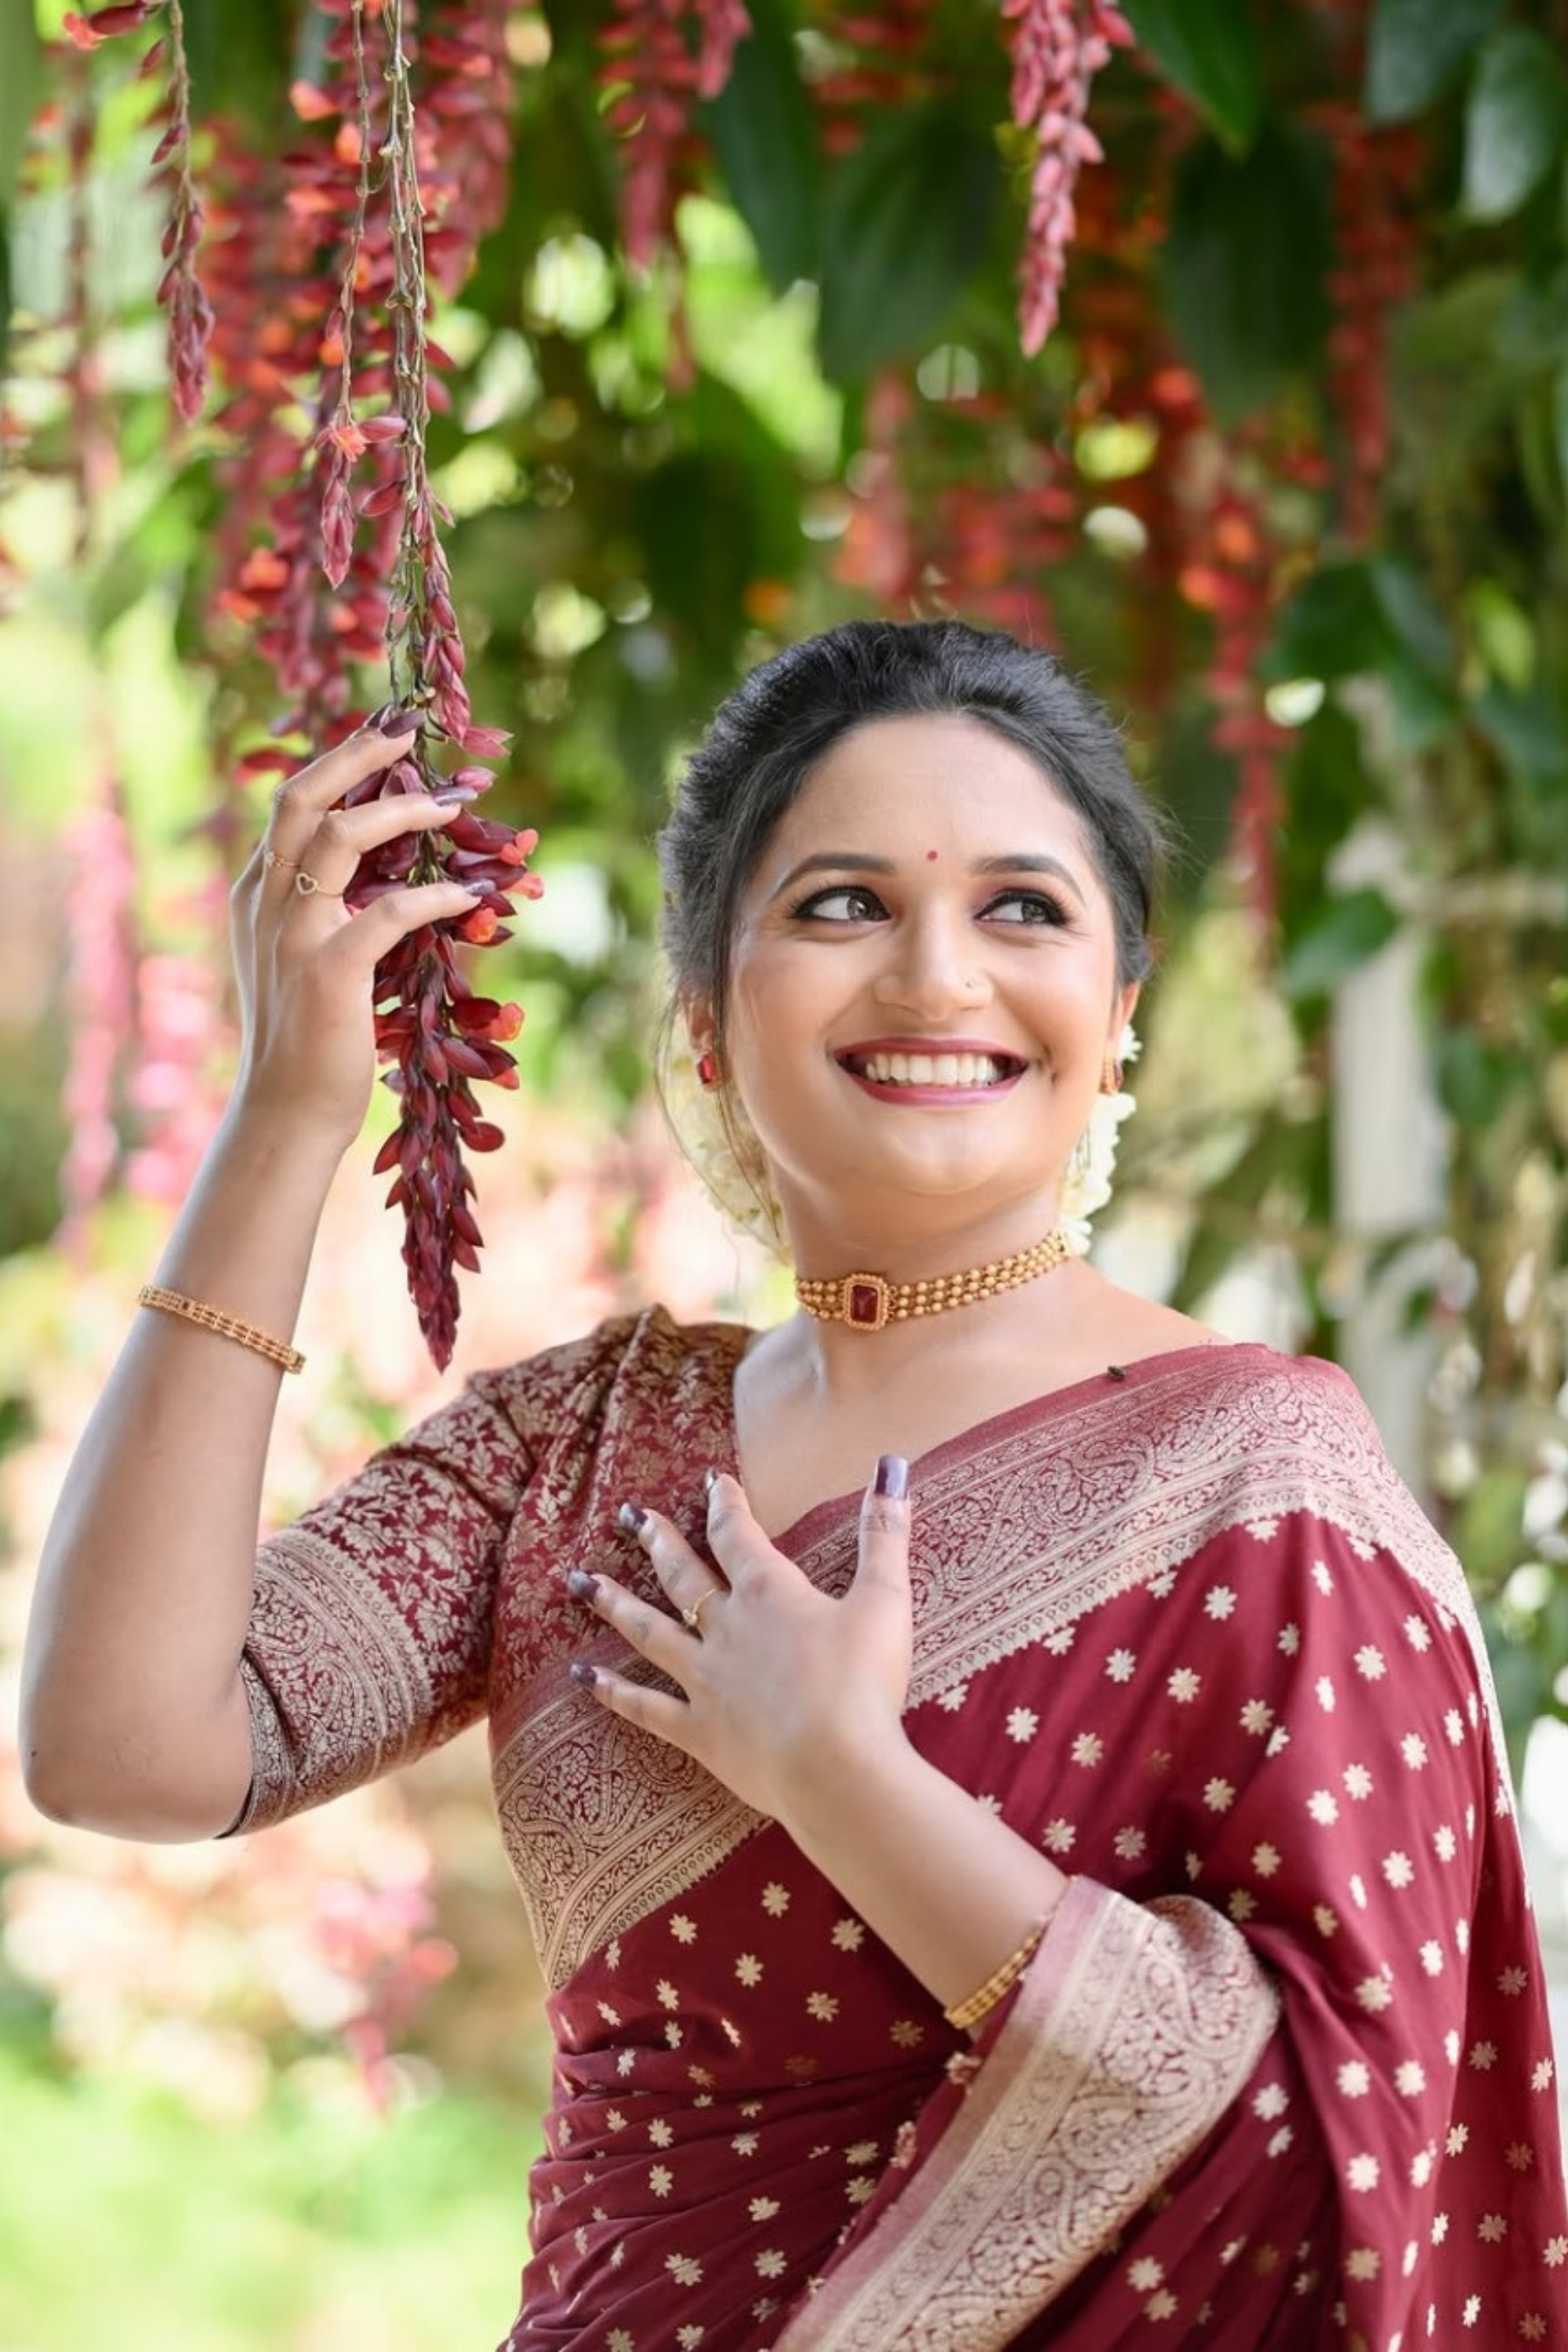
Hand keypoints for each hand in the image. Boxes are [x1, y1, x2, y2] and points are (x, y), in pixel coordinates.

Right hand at [229, 716, 485, 1148]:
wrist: (287, 1111)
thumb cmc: (309, 1042)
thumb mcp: (302, 961)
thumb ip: (325, 913)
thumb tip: (391, 877)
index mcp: (257, 895)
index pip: (291, 806)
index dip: (338, 763)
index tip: (383, 736)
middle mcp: (267, 902)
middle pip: (303, 797)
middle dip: (357, 754)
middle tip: (407, 731)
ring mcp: (294, 933)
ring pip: (342, 836)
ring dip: (402, 811)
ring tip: (449, 804)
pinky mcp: (329, 970)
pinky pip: (388, 911)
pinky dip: (436, 897)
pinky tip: (471, 896)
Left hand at [567, 1462, 914, 1828]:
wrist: (837, 1768)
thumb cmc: (864, 1683)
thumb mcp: (884, 1599)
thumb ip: (884, 1533)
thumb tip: (891, 1464)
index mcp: (768, 1594)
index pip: (738, 1535)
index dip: (725, 1504)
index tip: (711, 1481)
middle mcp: (726, 1629)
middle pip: (682, 1575)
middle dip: (657, 1540)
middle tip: (628, 1514)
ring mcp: (705, 1681)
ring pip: (649, 1632)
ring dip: (613, 1603)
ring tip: (579, 1582)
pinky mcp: (699, 1732)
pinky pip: (645, 1707)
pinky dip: (612, 1691)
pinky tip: (583, 1676)